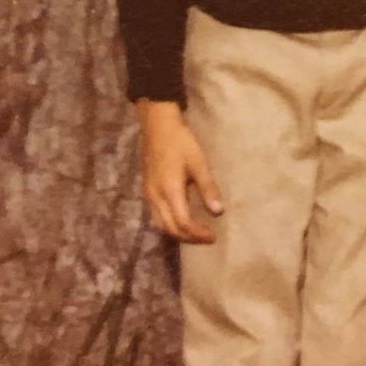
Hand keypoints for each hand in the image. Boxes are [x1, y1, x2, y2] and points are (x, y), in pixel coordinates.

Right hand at [136, 99, 222, 242]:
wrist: (157, 126)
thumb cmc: (181, 142)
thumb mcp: (198, 163)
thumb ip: (208, 188)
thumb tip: (218, 212)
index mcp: (169, 191)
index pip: (182, 223)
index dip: (197, 234)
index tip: (213, 237)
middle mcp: (155, 197)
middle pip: (169, 228)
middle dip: (188, 238)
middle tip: (206, 239)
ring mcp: (148, 195)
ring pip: (160, 224)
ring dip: (178, 233)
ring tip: (196, 234)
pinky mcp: (147, 190)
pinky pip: (156, 216)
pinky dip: (169, 224)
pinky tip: (181, 221)